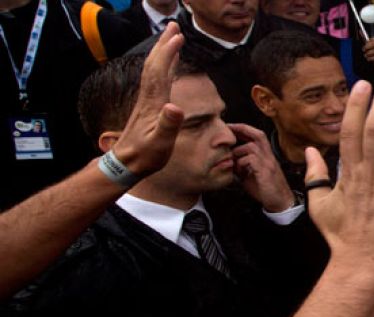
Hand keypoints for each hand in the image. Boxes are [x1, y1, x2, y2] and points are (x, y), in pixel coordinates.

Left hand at [112, 22, 184, 176]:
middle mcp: (148, 98)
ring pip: (154, 70)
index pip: (160, 71)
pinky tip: (168, 67)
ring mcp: (147, 102)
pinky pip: (156, 81)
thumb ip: (168, 124)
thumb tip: (175, 106)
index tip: (178, 36)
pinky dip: (163, 68)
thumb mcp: (160, 143)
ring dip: (162, 53)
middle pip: (155, 64)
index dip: (168, 53)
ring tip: (172, 39)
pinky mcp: (148, 107)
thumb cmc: (145, 156)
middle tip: (174, 27)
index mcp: (154, 103)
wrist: (126, 163)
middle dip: (164, 44)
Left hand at [228, 123, 294, 212]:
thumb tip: (228, 161)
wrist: (280, 202)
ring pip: (251, 147)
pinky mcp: (266, 172)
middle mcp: (269, 156)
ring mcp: (268, 163)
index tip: (229, 127)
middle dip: (241, 129)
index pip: (257, 135)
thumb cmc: (266, 189)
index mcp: (266, 155)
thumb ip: (241, 166)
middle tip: (227, 130)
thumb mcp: (251, 175)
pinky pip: (251, 160)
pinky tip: (240, 173)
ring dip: (238, 153)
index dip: (243, 129)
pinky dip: (241, 164)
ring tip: (234, 164)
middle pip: (258, 135)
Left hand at [362, 37, 373, 63]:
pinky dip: (372, 58)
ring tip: (365, 56)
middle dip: (367, 47)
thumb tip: (364, 40)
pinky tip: (369, 59)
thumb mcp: (373, 49)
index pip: (373, 40)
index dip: (367, 43)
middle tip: (363, 50)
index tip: (364, 47)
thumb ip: (369, 44)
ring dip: (369, 53)